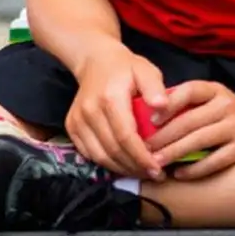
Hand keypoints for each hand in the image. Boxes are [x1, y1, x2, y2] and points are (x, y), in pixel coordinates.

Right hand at [68, 47, 168, 179]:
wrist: (94, 60)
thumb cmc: (125, 67)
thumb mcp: (146, 70)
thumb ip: (155, 87)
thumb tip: (163, 107)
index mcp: (109, 99)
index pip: (126, 137)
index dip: (142, 157)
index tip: (158, 169)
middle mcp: (89, 111)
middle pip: (113, 150)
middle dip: (135, 167)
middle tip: (155, 175)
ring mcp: (77, 120)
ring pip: (100, 156)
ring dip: (121, 169)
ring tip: (141, 172)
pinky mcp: (72, 126)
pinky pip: (89, 153)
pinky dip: (106, 163)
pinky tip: (123, 164)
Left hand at [144, 81, 234, 179]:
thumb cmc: (227, 113)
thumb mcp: (211, 98)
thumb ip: (186, 103)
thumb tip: (148, 114)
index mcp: (214, 90)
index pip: (188, 91)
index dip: (167, 105)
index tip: (150, 120)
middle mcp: (227, 106)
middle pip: (189, 121)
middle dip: (163, 137)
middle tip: (144, 148)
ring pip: (199, 141)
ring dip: (174, 153)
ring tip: (155, 162)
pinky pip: (215, 160)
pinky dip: (195, 169)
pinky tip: (179, 173)